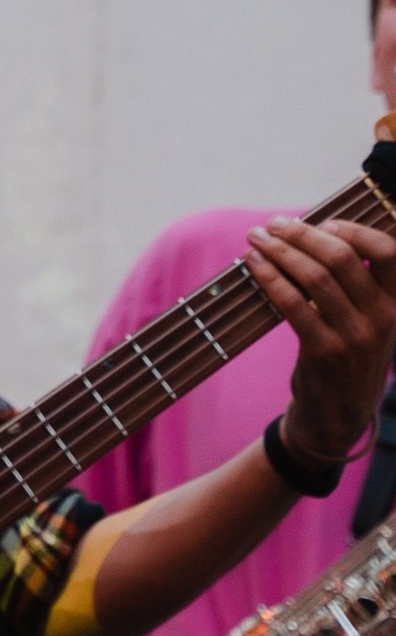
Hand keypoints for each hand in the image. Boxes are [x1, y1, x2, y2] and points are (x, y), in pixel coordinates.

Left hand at [246, 215, 395, 465]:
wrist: (339, 414)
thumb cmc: (348, 353)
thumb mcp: (368, 320)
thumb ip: (355, 283)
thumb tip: (316, 231)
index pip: (389, 252)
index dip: (355, 230)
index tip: (324, 221)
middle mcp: (383, 318)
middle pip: (341, 257)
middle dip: (301, 233)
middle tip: (272, 224)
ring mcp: (354, 336)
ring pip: (313, 276)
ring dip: (278, 250)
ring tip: (255, 238)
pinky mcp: (324, 351)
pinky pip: (292, 303)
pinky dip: (269, 277)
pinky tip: (252, 263)